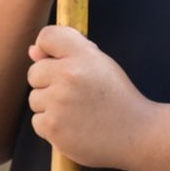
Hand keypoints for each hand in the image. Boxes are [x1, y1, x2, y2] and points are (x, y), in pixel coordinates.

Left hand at [26, 25, 151, 170]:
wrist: (137, 134)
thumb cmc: (116, 97)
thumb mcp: (100, 65)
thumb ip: (66, 53)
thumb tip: (32, 51)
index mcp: (84, 55)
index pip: (47, 36)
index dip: (47, 49)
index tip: (58, 62)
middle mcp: (69, 75)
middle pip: (34, 73)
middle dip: (49, 83)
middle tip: (76, 95)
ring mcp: (59, 103)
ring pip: (35, 99)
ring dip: (50, 107)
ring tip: (78, 113)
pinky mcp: (53, 127)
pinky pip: (37, 122)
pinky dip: (52, 127)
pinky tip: (75, 127)